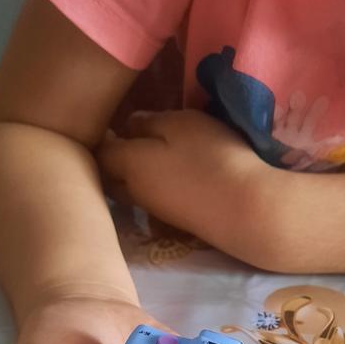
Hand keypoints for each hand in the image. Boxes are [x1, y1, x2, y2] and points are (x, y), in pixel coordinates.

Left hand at [97, 110, 267, 256]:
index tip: (110, 125)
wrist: (244, 210)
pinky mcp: (176, 220)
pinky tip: (171, 173)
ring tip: (148, 154)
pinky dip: (153, 185)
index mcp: (129, 165)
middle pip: (111, 179)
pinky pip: (153, 199)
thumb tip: (129, 125)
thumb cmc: (210, 157)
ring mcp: (156, 210)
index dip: (102, 138)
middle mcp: (135, 192)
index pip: (100, 153)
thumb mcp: (180, 124)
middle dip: (112, 162)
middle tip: (124, 141)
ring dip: (132, 175)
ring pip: (131, 191)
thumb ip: (149, 122)